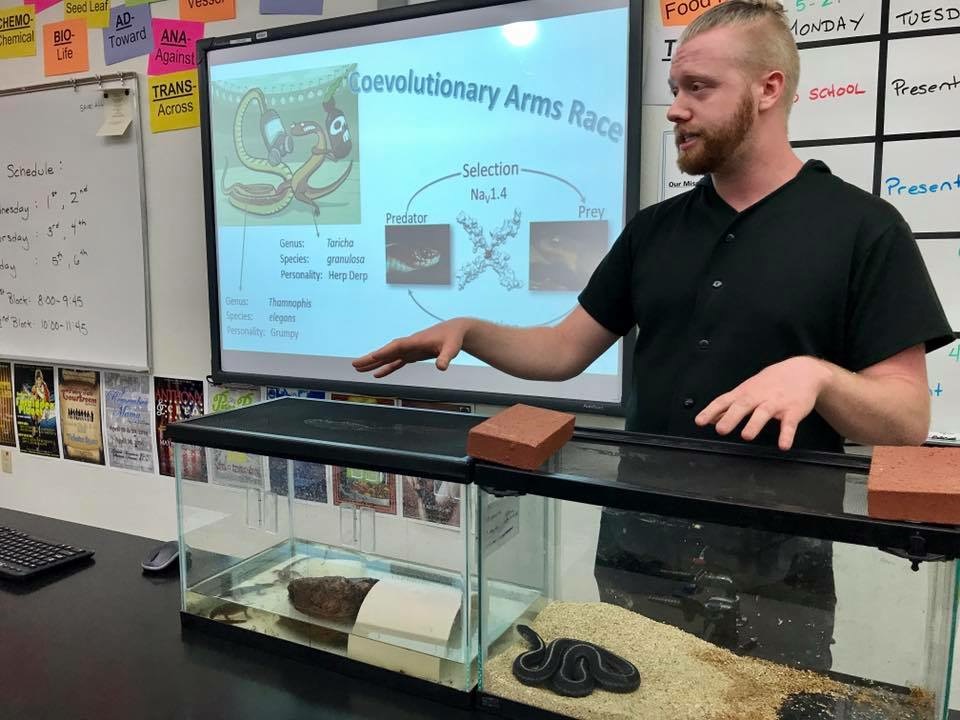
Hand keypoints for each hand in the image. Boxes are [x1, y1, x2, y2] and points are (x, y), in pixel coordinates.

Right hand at [352, 319, 469, 378]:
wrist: (455, 331)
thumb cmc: (453, 338)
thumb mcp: (452, 348)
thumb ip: (446, 357)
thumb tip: (442, 367)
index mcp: (416, 341)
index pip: (397, 346)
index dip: (385, 352)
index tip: (372, 356)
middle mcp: (409, 344)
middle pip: (386, 351)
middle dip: (371, 358)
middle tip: (355, 365)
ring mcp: (409, 349)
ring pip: (388, 356)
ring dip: (374, 363)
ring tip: (359, 368)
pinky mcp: (412, 354)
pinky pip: (396, 361)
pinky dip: (386, 367)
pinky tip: (377, 374)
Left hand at [694, 357, 832, 450]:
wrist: (804, 371)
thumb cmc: (771, 382)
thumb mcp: (748, 389)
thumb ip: (730, 405)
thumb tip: (712, 418)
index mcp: (745, 392)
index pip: (724, 401)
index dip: (711, 411)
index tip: (699, 422)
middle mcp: (758, 396)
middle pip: (742, 405)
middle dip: (731, 417)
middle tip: (721, 430)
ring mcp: (776, 403)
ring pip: (764, 413)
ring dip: (754, 424)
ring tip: (746, 436)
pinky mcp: (793, 410)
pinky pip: (790, 424)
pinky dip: (786, 435)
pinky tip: (783, 445)